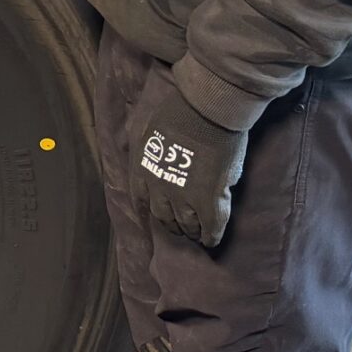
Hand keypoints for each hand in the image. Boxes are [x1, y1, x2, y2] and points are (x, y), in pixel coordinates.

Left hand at [129, 80, 250, 248]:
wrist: (204, 110)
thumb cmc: (179, 110)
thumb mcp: (152, 129)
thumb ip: (154, 148)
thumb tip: (163, 157)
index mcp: (142, 167)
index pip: (139, 197)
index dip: (147, 207)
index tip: (151, 213)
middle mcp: (158, 186)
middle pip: (161, 215)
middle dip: (170, 224)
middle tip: (178, 228)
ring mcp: (182, 196)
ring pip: (185, 224)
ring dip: (190, 231)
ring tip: (195, 235)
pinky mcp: (208, 200)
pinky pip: (210, 226)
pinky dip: (211, 236)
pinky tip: (212, 241)